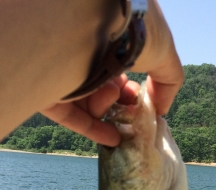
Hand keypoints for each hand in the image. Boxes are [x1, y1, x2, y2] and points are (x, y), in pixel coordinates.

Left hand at [41, 0, 182, 146]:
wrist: (95, 23)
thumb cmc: (132, 31)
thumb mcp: (164, 52)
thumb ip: (168, 81)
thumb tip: (160, 109)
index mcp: (105, 39)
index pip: (117, 69)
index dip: (132, 89)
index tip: (142, 98)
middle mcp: (82, 54)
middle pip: (103, 88)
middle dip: (121, 103)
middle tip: (132, 107)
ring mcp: (63, 73)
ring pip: (88, 102)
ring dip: (108, 108)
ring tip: (113, 96)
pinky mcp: (47, 89)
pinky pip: (70, 116)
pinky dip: (93, 129)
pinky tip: (113, 139)